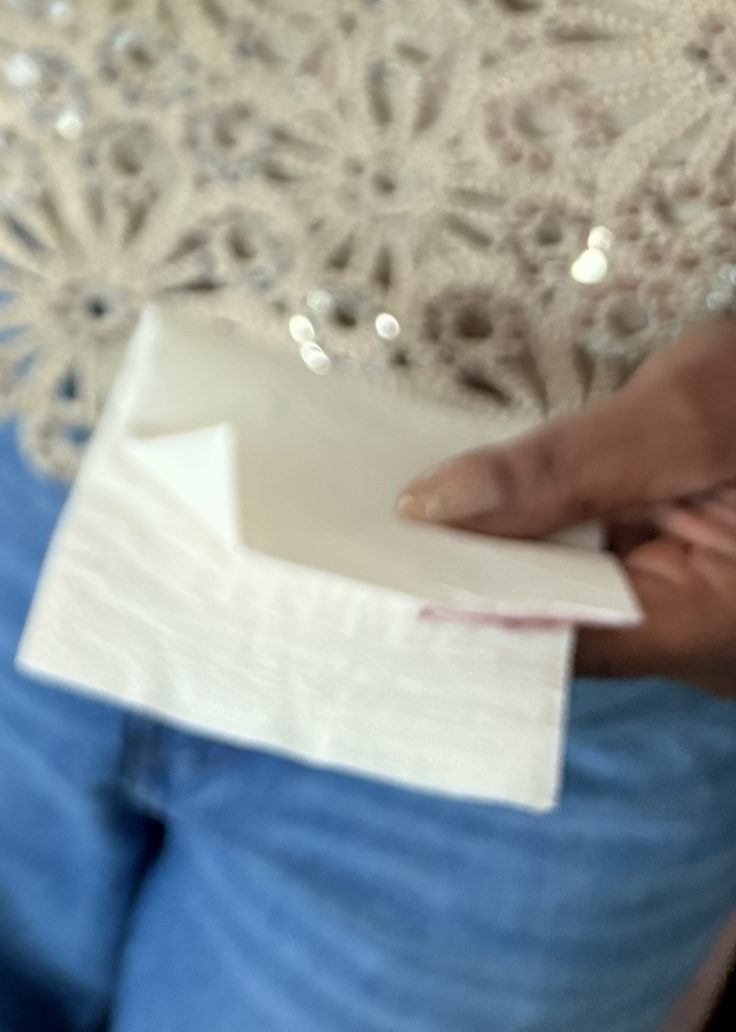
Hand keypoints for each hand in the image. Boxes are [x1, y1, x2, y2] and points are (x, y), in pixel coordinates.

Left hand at [401, 323, 735, 691]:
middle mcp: (708, 645)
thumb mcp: (682, 417)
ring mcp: (694, 608)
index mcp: (721, 630)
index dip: (467, 606)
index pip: (566, 641)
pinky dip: (540, 531)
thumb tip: (432, 506)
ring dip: (500, 549)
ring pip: (573, 591)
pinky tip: (470, 500)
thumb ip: (560, 470)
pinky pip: (596, 563)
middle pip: (565, 622)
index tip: (377, 570)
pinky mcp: (683, 570)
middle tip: (364, 536)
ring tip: (398, 515)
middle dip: (473, 575)